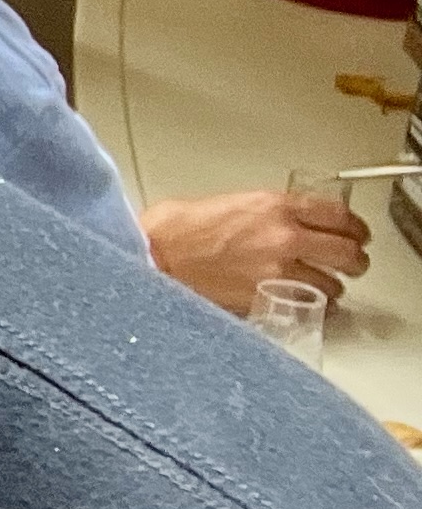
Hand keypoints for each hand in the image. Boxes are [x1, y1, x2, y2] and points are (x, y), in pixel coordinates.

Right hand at [143, 188, 370, 313]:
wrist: (152, 256)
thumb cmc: (175, 230)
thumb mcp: (229, 202)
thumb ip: (266, 212)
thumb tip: (285, 220)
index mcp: (275, 207)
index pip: (339, 216)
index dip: (355, 227)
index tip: (356, 233)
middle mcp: (284, 238)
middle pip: (347, 252)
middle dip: (354, 259)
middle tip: (352, 262)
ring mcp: (277, 273)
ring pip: (332, 285)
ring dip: (331, 286)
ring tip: (322, 286)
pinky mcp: (266, 300)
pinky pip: (306, 306)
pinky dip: (309, 306)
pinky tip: (302, 301)